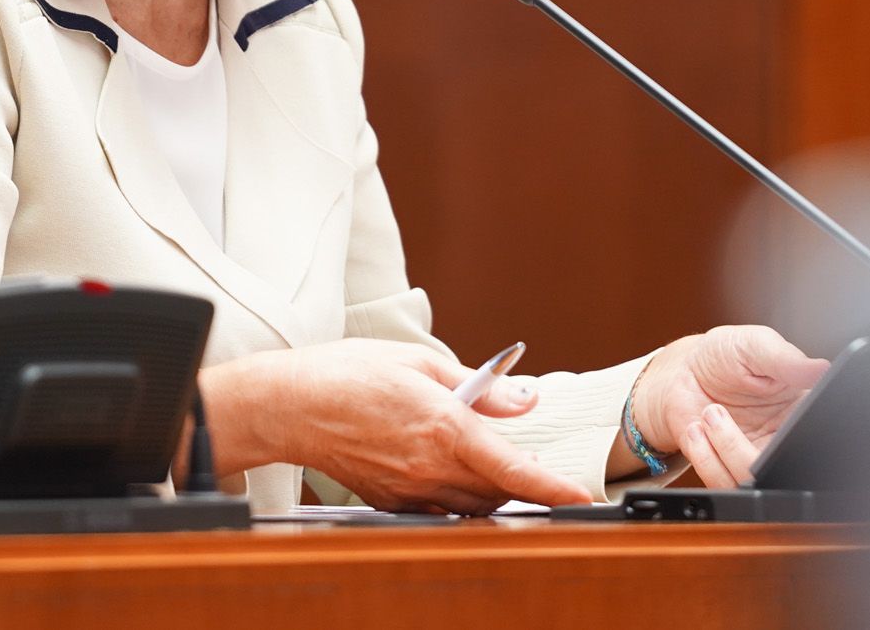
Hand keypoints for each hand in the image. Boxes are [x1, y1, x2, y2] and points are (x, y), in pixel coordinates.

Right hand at [205, 339, 592, 514]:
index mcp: (444, 427)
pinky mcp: (391, 499)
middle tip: (533, 460)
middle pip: (499, 490)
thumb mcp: (419, 363)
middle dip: (523, 480)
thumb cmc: (348, 373)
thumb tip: (524, 398)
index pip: (513, 468)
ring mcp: (409, 489)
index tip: (579, 496)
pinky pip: (440, 507)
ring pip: (472, 503)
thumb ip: (478, 387)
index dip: (552, 487)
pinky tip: (448, 468)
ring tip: (491, 460)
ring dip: (492, 488)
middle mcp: (430, 466)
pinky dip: (457, 494)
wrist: (291, 405)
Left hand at [631, 326, 828, 487]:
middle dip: (752, 449)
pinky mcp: (725, 470)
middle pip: (785, 472)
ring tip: (710, 413)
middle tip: (721, 411)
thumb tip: (822, 368)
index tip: (779, 418)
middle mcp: (781, 443)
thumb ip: (787, 360)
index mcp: (802, 414)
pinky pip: (722, 483)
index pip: (820, 442)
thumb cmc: (725, 355)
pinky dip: (705, 457)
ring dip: (725, 448)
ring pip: (752, 483)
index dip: (802, 438)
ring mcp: (753, 460)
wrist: (684, 371)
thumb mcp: (757, 346)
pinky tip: (697, 428)